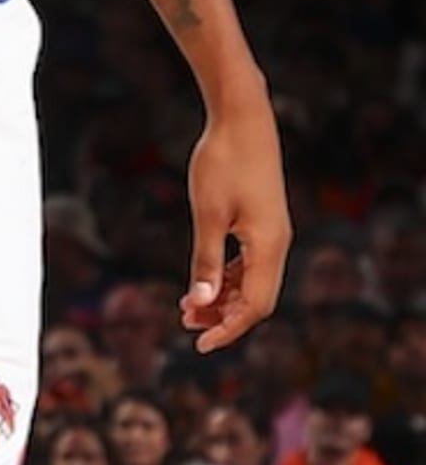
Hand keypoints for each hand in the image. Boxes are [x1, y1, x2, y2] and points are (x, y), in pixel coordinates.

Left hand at [181, 90, 290, 355]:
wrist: (243, 120)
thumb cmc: (223, 162)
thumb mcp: (208, 214)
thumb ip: (205, 260)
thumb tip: (200, 302)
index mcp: (269, 247)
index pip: (255, 306)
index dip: (229, 329)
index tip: (200, 344)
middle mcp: (277, 244)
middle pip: (256, 299)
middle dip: (223, 316)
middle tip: (186, 324)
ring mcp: (273, 233)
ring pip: (253, 281)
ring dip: (223, 296)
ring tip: (188, 306)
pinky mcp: (263, 221)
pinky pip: (250, 262)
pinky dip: (228, 276)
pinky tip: (204, 280)